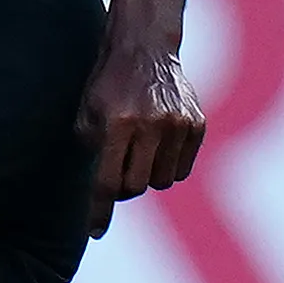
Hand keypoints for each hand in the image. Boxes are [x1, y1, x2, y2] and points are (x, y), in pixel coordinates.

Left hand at [76, 33, 205, 236]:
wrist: (145, 50)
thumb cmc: (107, 85)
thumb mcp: (86, 113)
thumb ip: (92, 151)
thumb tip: (104, 191)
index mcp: (118, 123)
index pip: (107, 181)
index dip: (99, 210)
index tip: (94, 232)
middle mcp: (151, 126)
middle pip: (136, 186)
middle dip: (123, 188)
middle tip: (117, 175)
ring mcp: (178, 125)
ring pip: (162, 181)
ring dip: (147, 176)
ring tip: (138, 151)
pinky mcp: (197, 125)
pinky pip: (181, 169)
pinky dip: (167, 166)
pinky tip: (157, 144)